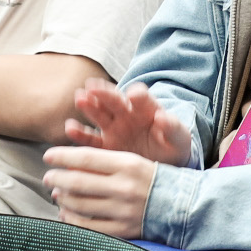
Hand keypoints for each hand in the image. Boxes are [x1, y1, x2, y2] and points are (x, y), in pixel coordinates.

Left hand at [43, 146, 156, 238]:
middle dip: (56, 179)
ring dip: (62, 199)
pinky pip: (89, 227)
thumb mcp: (132, 160)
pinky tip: (66, 213)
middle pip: (78, 183)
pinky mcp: (123, 230)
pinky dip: (72, 220)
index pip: (85, 158)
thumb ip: (103, 160)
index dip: (62, 157)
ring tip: (57, 194)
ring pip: (80, 205)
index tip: (48, 156)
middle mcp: (124, 188)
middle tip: (48, 178)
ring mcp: (123, 211)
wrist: (181, 205)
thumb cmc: (151, 178)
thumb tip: (69, 164)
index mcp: (127, 164)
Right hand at [65, 81, 191, 165]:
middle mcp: (127, 115)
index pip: (142, 98)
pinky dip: (80, 134)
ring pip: (99, 114)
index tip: (133, 95)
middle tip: (93, 87)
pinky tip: (70, 128)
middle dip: (104, 93)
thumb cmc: (173, 145)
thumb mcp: (179, 138)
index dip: (138, 95)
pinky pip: (91, 139)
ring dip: (89, 106)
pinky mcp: (105, 146)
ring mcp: (114, 129)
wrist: (164, 163)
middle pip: (114, 100)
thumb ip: (172, 127)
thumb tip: (163, 117)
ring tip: (80, 99)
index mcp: (147, 109)